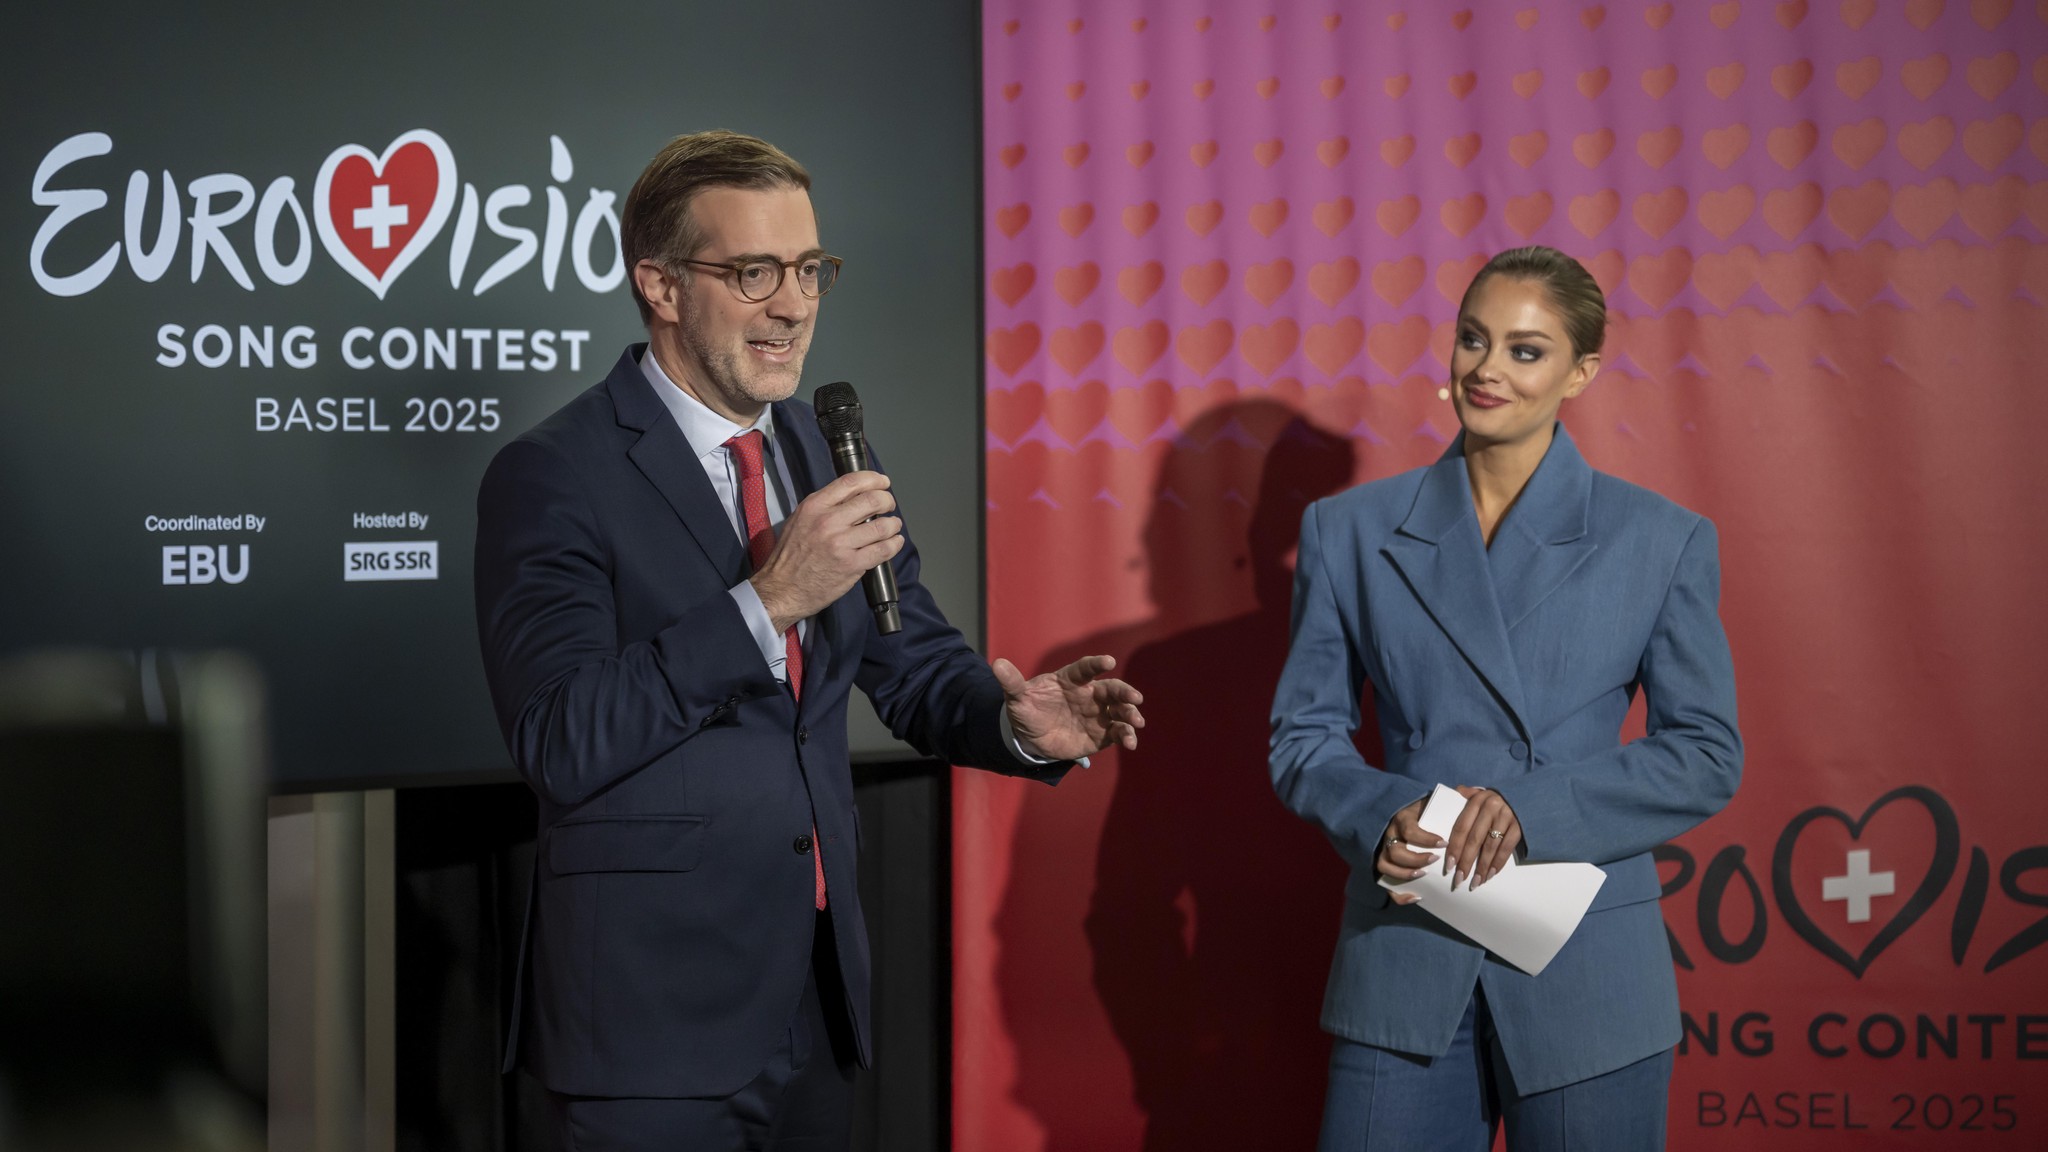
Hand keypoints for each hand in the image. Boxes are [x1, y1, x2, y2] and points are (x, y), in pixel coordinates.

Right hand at [751, 470, 902, 632]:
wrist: (782, 590)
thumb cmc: (789, 556)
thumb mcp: (799, 520)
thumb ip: (824, 507)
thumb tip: (854, 497)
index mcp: (814, 506)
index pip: (851, 482)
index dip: (873, 479)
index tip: (883, 482)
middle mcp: (828, 521)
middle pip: (872, 500)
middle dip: (887, 500)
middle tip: (889, 506)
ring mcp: (841, 544)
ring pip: (882, 526)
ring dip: (894, 524)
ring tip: (893, 526)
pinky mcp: (851, 565)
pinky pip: (883, 550)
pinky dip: (894, 544)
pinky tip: (894, 542)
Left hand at [992, 654, 1144, 759]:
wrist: (1031, 738)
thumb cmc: (1027, 711)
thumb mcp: (1017, 698)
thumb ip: (1012, 682)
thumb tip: (997, 663)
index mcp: (1071, 680)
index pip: (1086, 669)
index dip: (1096, 664)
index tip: (1108, 662)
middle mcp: (1089, 694)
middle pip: (1111, 689)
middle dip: (1125, 692)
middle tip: (1135, 698)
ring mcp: (1097, 714)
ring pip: (1119, 711)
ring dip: (1130, 715)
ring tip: (1136, 722)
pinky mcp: (1101, 735)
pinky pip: (1117, 733)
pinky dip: (1126, 736)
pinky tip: (1130, 743)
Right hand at [1377, 797, 1443, 904]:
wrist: (1403, 815)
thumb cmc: (1425, 812)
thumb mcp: (1433, 801)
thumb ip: (1450, 797)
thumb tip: (1471, 790)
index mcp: (1402, 818)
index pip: (1409, 829)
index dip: (1424, 838)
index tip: (1443, 843)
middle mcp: (1389, 835)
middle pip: (1395, 851)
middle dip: (1415, 859)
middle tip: (1434, 860)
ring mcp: (1383, 850)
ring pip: (1385, 866)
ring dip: (1404, 874)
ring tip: (1422, 875)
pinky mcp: (1384, 865)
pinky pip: (1386, 883)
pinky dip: (1399, 894)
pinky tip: (1417, 896)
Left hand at [1445, 785, 1521, 890]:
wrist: (1527, 794)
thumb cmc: (1498, 798)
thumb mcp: (1481, 793)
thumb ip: (1467, 794)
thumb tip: (1455, 792)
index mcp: (1477, 801)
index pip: (1461, 827)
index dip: (1454, 848)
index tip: (1449, 865)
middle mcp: (1490, 808)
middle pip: (1474, 840)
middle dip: (1465, 862)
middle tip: (1458, 879)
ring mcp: (1506, 818)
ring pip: (1490, 847)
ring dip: (1481, 867)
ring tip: (1475, 882)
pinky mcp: (1519, 827)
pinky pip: (1506, 849)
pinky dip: (1497, 863)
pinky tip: (1490, 875)